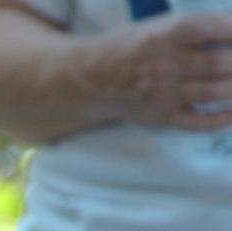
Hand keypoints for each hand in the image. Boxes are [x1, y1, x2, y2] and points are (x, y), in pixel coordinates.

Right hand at [99, 11, 231, 129]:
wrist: (94, 79)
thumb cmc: (136, 47)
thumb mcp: (161, 26)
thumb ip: (199, 28)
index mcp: (164, 35)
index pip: (213, 28)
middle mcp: (163, 65)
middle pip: (219, 64)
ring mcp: (162, 95)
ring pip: (213, 93)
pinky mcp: (161, 117)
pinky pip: (197, 122)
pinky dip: (221, 119)